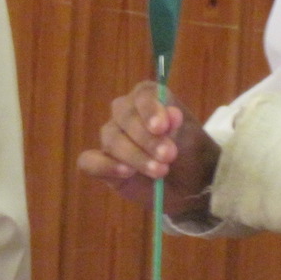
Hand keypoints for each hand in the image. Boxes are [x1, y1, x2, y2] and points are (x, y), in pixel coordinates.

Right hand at [77, 80, 220, 218]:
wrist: (190, 184)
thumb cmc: (190, 152)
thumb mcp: (191, 138)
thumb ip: (178, 126)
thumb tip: (172, 114)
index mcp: (148, 98)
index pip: (142, 95)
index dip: (150, 109)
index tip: (162, 127)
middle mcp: (126, 113)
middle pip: (125, 117)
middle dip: (147, 138)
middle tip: (169, 155)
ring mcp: (112, 138)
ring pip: (111, 139)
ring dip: (135, 156)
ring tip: (160, 171)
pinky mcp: (102, 163)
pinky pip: (89, 161)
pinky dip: (105, 166)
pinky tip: (126, 173)